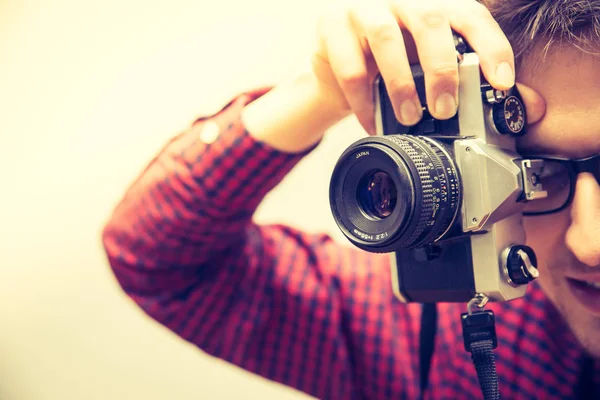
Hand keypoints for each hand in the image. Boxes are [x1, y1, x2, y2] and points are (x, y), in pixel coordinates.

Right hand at [311, 0, 515, 133]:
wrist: (335, 71)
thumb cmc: (390, 67)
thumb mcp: (430, 71)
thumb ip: (474, 84)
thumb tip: (529, 107)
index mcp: (432, 5)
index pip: (469, 14)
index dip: (491, 45)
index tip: (501, 82)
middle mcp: (400, 0)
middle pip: (429, 19)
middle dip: (442, 69)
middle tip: (446, 109)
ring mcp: (363, 9)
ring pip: (385, 37)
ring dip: (401, 83)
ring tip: (409, 117)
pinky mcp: (331, 27)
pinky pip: (349, 66)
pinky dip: (363, 100)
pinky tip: (372, 121)